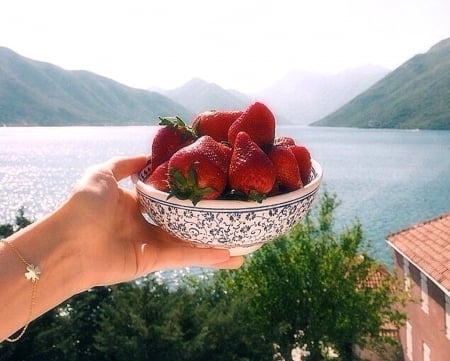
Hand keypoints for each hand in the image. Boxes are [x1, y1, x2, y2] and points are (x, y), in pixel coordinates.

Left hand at [64, 155, 243, 287]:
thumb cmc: (83, 205)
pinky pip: (185, 256)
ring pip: (189, 241)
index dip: (187, 192)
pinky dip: (207, 257)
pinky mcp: (153, 261)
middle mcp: (145, 223)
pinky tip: (232, 256)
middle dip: (207, 219)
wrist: (67, 242)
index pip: (167, 197)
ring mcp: (151, 243)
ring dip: (216, 243)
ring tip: (244, 242)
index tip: (211, 186)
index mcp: (134, 203)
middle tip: (233, 214)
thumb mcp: (103, 173)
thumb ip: (126, 164)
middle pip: (183, 221)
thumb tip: (149, 155)